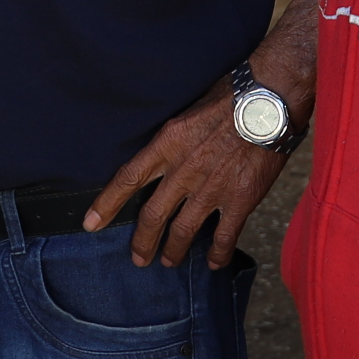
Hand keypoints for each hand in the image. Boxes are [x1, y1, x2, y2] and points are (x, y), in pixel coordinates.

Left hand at [83, 77, 291, 268]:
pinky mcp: (240, 199)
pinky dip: (218, 253)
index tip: (90, 224)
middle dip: (143, 241)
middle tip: (139, 257)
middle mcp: (184, 171)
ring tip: (169, 261)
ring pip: (184, 230)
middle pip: (153, 215)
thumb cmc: (231, 96)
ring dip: (174, 249)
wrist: (268, 100)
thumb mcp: (187, 112)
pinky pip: (225, 235)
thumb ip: (173, 140)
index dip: (107, 204)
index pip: (127, 179)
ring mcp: (211, 188)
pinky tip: (213, 263)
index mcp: (167, 144)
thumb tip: (164, 156)